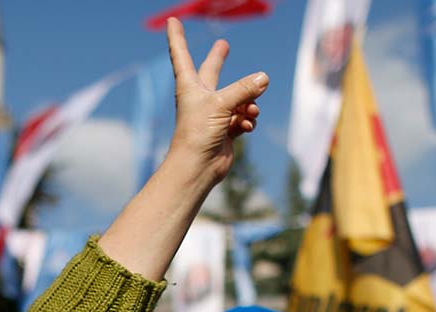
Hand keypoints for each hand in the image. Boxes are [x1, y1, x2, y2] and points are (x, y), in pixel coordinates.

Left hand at [163, 18, 267, 187]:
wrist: (198, 166)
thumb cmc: (198, 132)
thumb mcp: (221, 103)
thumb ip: (244, 88)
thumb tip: (264, 78)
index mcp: (189, 85)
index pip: (181, 55)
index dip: (177, 37)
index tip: (172, 21)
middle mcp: (201, 97)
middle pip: (212, 72)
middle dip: (218, 59)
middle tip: (223, 45)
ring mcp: (214, 114)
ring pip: (238, 98)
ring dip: (249, 103)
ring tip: (249, 111)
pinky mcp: (225, 129)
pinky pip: (244, 117)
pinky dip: (248, 120)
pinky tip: (247, 125)